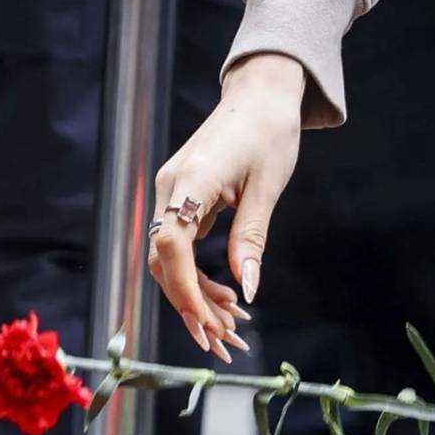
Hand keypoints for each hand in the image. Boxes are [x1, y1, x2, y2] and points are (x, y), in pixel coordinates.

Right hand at [148, 53, 304, 359]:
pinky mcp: (180, 197)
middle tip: (223, 340)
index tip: (208, 322)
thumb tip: (248, 289)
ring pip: (169, 258)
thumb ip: (252, 237)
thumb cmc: (270, 132)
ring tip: (229, 324)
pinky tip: (224, 295)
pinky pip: (179, 245)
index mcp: (192, 181)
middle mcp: (171, 187)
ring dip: (194, 294)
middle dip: (190, 304)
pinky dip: (196, 274)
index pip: (171, 245)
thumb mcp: (268, 186)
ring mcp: (172, 192)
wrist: (261, 94)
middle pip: (164, 260)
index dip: (185, 288)